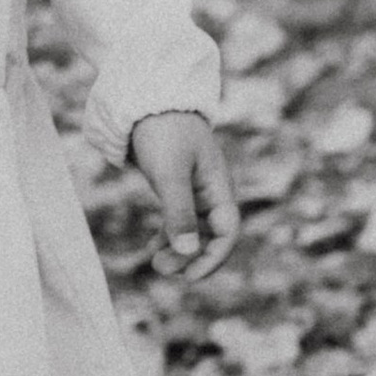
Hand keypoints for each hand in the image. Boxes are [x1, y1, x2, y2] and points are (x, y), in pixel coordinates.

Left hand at [129, 110, 241, 273]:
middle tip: (162, 269)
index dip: (213, 257)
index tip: (190, 276)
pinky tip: (152, 247)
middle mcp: (211, 191)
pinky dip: (168, 235)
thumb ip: (179, 211)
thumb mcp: (170, 173)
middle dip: (191, 257)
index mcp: (219, 186)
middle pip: (211, 235)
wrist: (147, 99)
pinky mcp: (178, 185)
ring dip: (178, 249)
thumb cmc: (163, 132)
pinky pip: (179, 218)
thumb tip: (189, 251)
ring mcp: (195, 188)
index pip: (227, 232)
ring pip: (194, 229)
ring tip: (155, 263)